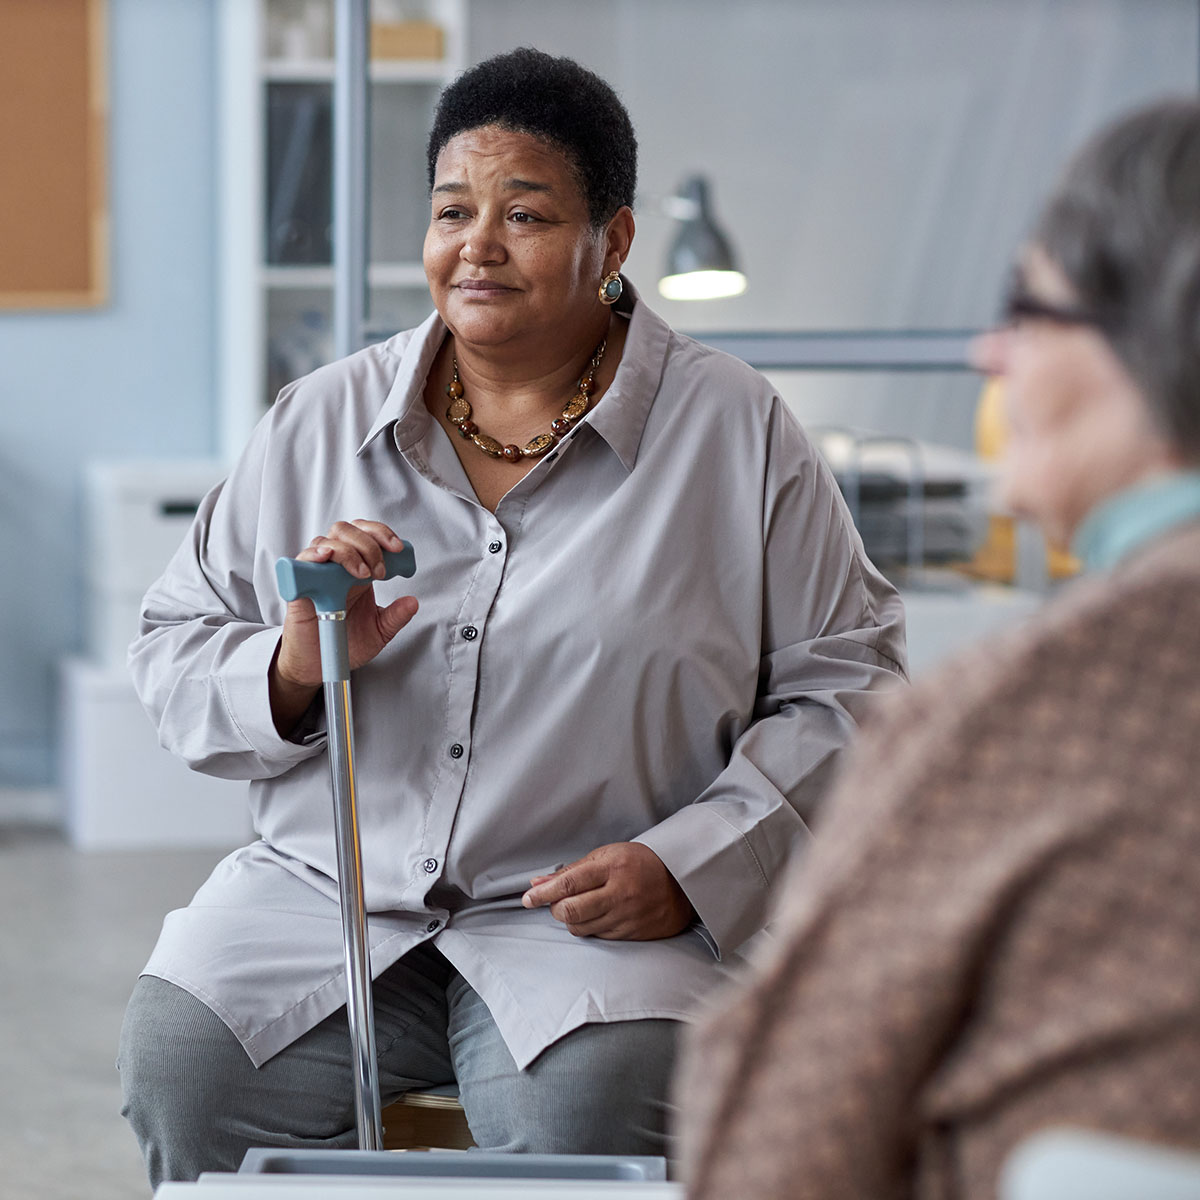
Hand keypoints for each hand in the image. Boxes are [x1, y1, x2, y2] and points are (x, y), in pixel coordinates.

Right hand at [269, 520, 417, 734]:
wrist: (320, 665)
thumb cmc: (346, 643)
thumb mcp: (378, 631)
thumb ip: (396, 617)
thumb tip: (413, 602)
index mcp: (357, 571)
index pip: (367, 536)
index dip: (382, 534)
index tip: (398, 550)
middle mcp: (336, 567)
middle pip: (348, 531)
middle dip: (369, 543)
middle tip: (380, 570)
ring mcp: (317, 574)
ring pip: (327, 541)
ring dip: (349, 551)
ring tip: (362, 574)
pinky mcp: (299, 587)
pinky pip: (301, 561)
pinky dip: (314, 554)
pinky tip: (327, 557)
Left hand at [521, 842, 694, 940]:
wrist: (683, 882)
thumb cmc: (641, 863)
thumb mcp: (608, 855)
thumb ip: (573, 870)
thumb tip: (538, 882)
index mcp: (613, 866)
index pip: (569, 883)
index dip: (543, 893)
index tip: (528, 898)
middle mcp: (620, 893)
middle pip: (571, 911)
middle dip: (555, 908)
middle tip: (555, 902)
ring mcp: (627, 916)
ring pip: (581, 928)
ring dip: (571, 919)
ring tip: (579, 906)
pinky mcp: (632, 933)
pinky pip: (598, 936)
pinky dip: (590, 927)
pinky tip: (597, 915)